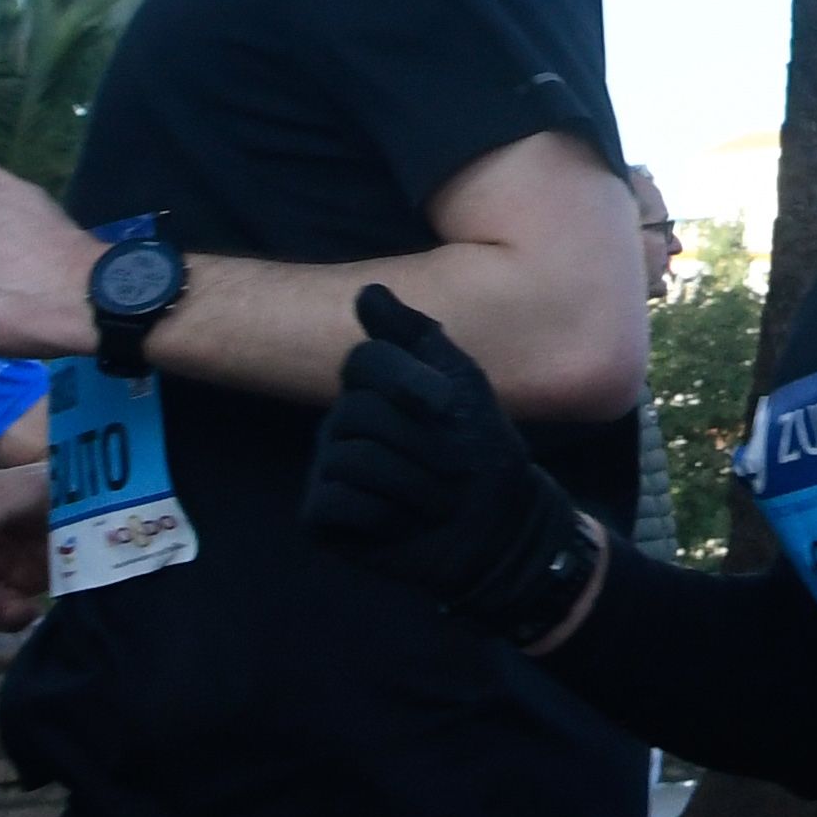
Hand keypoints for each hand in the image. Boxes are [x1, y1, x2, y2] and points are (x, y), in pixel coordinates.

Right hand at [307, 286, 596, 637]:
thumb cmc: (480, 448)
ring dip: (412, 484)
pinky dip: (381, 516)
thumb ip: (417, 336)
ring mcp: (325, 470)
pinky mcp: (320, 517)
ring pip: (353, 460)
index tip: (449, 404)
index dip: (409, 381)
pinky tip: (402, 523)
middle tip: (451, 468)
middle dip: (420, 444)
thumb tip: (368, 292)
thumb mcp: (462, 383)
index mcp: (371, 389)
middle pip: (360, 414)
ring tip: (434, 498)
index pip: (364, 362)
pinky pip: (336, 504)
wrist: (495, 524)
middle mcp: (339, 426)